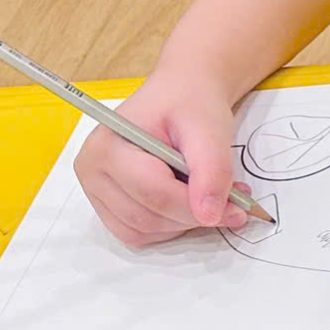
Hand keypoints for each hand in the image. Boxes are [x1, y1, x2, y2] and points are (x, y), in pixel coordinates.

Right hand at [73, 69, 247, 248]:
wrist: (182, 95)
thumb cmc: (190, 104)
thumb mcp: (210, 127)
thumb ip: (212, 170)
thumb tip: (209, 215)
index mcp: (106, 146)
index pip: (153, 192)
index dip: (197, 205)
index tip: (238, 207)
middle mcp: (92, 171)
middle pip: (146, 217)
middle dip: (194, 216)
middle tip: (234, 202)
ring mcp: (96, 191)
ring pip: (142, 232)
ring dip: (184, 224)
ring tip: (212, 195)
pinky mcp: (109, 206)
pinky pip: (139, 234)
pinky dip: (170, 227)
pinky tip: (190, 202)